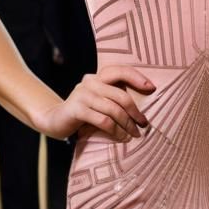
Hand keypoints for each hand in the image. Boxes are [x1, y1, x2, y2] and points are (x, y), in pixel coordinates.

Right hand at [38, 65, 155, 142]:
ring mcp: (82, 94)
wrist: (55, 120)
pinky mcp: (77, 109)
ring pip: (114, 110)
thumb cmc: (84, 111)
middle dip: (135, 112)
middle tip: (144, 124)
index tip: (152, 88)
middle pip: (121, 95)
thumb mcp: (99, 100)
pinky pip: (103, 120)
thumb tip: (142, 105)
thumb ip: (114, 96)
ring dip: (127, 125)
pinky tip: (121, 138)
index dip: (137, 78)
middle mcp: (90, 82)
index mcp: (97, 77)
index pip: (120, 71)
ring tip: (134, 134)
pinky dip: (116, 131)